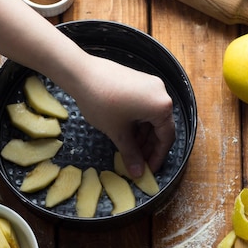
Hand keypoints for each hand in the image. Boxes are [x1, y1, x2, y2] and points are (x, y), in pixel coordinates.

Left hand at [70, 55, 174, 177]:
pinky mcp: (138, 80)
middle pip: (161, 126)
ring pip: (151, 116)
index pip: (167, 137)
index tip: (148, 170)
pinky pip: (144, 106)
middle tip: (137, 162)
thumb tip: (138, 174)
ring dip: (142, 135)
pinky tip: (125, 132)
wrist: (81, 73)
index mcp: (162, 106)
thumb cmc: (101, 103)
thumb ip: (131, 154)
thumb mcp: (117, 132)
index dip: (157, 157)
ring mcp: (150, 85)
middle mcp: (161, 92)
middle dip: (148, 146)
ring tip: (128, 149)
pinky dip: (137, 121)